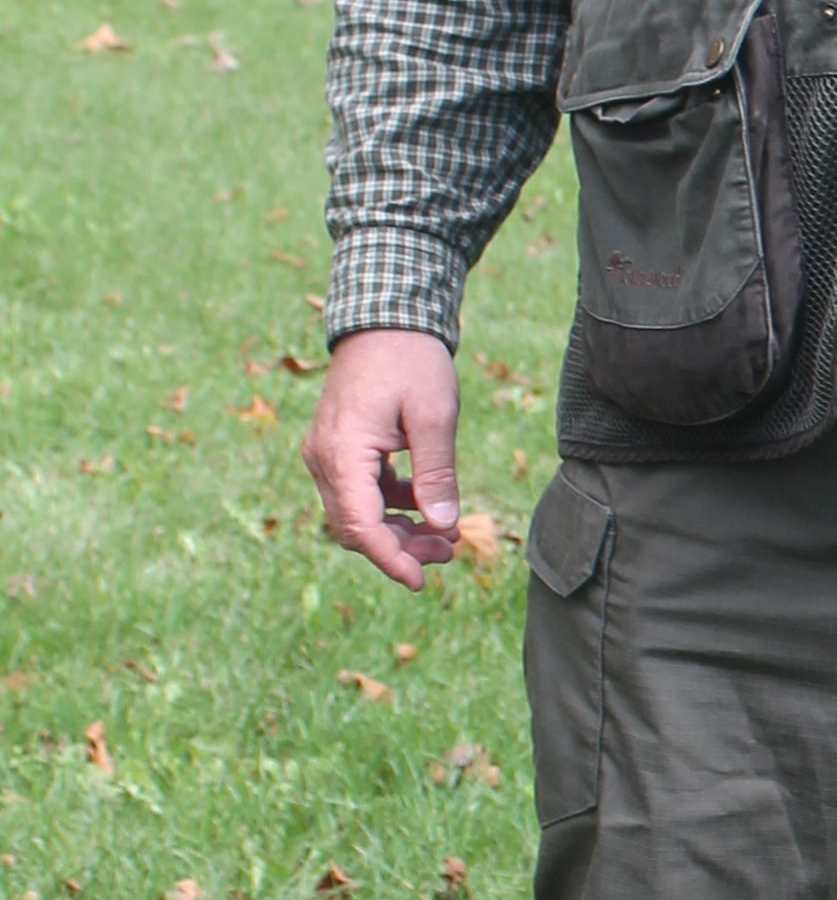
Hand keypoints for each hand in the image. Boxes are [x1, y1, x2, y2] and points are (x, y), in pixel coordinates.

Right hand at [303, 330, 463, 588]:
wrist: (386, 319)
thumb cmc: (412, 360)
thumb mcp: (435, 416)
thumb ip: (437, 473)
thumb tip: (444, 525)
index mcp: (342, 451)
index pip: (359, 525)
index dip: (390, 559)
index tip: (422, 580)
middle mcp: (323, 457)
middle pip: (355, 526)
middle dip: (401, 547)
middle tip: (451, 550)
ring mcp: (326, 453)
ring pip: (356, 512)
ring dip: (398, 529)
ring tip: (447, 534)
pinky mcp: (338, 448)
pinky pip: (358, 492)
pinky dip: (391, 505)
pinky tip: (426, 504)